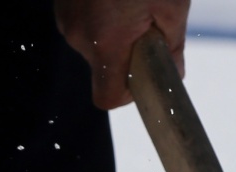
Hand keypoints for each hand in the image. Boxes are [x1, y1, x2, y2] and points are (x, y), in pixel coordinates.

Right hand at [55, 0, 188, 109]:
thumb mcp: (171, 5)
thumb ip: (173, 47)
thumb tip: (173, 73)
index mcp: (106, 41)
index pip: (108, 97)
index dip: (129, 95)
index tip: (144, 75)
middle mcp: (79, 34)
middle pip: (104, 67)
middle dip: (128, 53)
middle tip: (148, 22)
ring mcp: (66, 18)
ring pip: (96, 43)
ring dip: (116, 31)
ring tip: (131, 1)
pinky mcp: (62, 3)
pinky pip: (86, 22)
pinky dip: (103, 15)